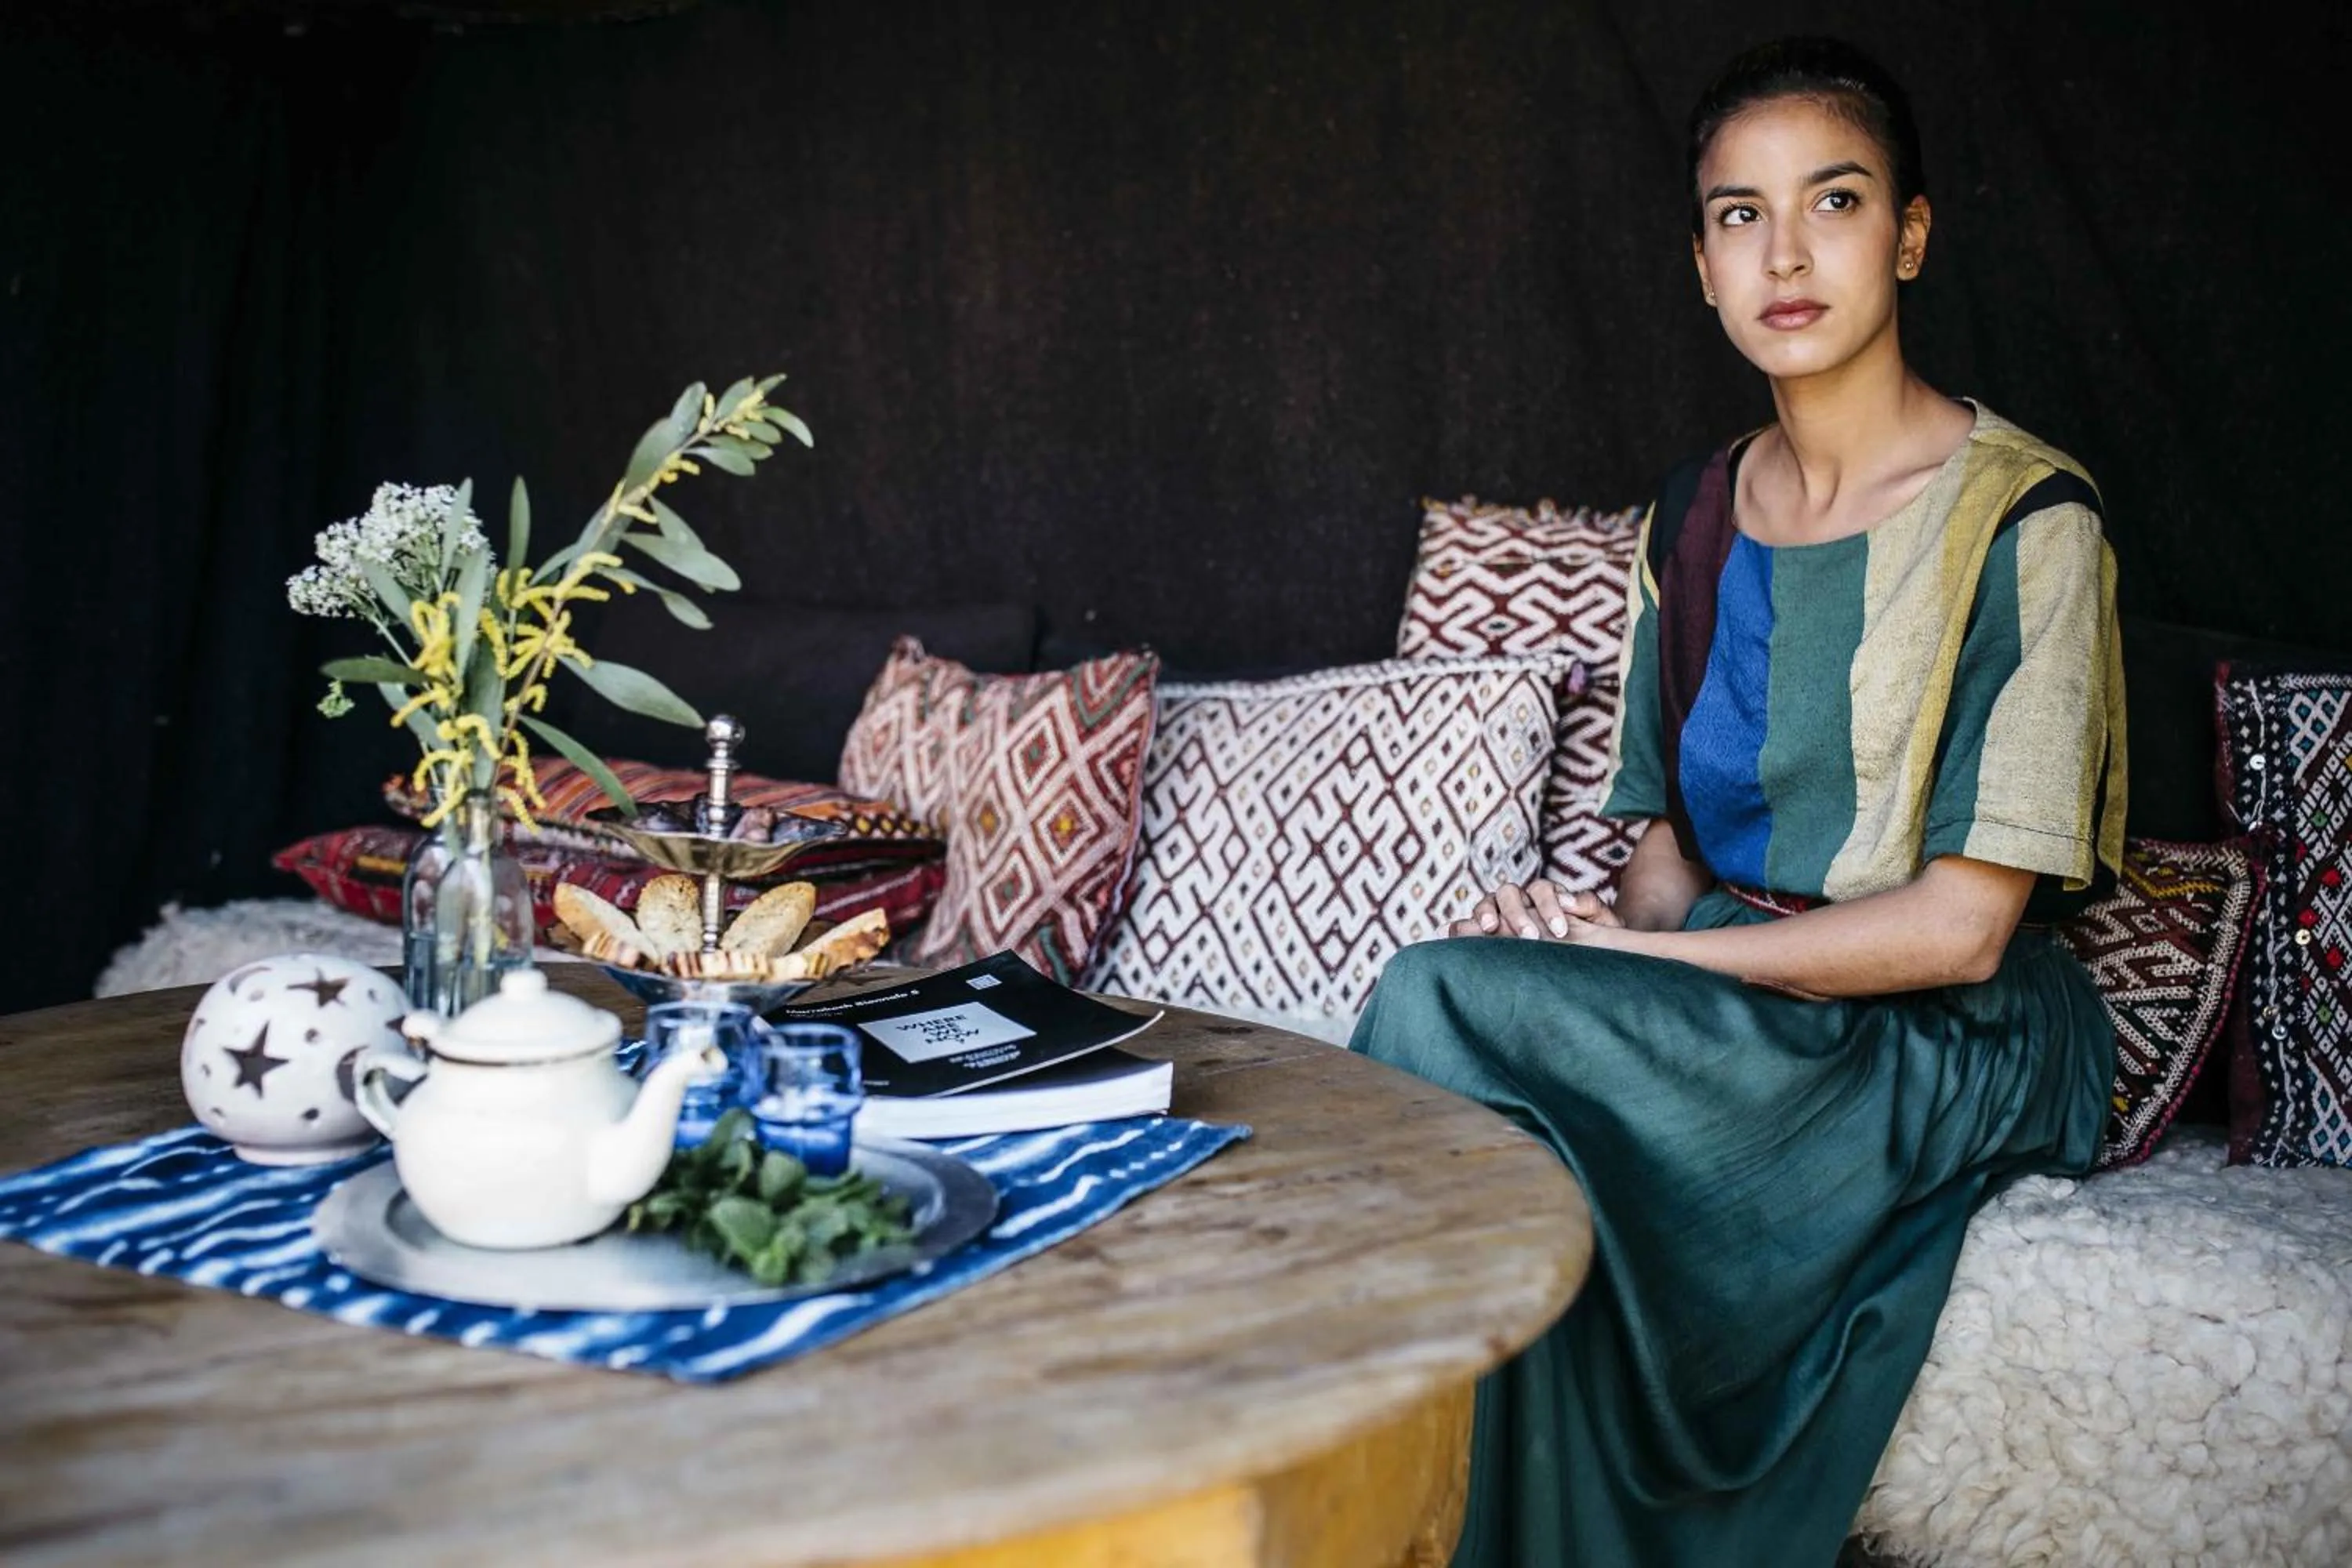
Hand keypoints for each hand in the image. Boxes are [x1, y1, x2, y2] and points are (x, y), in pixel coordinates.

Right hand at [1449, 880, 1624, 941]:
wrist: (1586, 960)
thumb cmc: (1594, 941)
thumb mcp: (1602, 923)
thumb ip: (1590, 906)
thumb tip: (1568, 902)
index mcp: (1547, 895)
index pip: (1542, 889)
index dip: (1549, 906)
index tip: (1561, 931)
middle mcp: (1521, 901)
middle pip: (1509, 892)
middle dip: (1518, 913)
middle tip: (1530, 937)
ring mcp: (1500, 915)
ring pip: (1487, 903)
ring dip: (1486, 913)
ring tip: (1489, 928)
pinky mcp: (1485, 933)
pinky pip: (1467, 924)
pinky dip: (1459, 926)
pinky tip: (1450, 933)